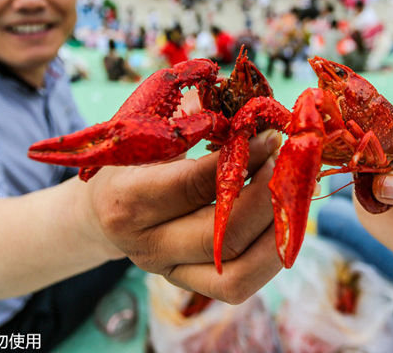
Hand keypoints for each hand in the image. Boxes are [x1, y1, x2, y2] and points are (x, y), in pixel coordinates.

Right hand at [86, 129, 283, 303]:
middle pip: (223, 236)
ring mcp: (171, 273)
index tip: (271, 138)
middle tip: (285, 165)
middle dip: (267, 198)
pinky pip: (241, 284)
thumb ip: (193, 117)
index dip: (241, 160)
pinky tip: (282, 218)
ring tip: (288, 193)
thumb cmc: (133, 160)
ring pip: (238, 273)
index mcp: (127, 200)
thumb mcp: (150, 132)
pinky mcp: (193, 287)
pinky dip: (271, 252)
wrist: (104, 211)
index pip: (194, 185)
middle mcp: (147, 246)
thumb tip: (248, 106)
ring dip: (276, 232)